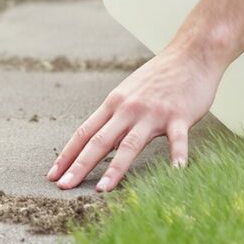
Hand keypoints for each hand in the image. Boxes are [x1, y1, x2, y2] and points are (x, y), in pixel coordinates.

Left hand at [48, 49, 220, 191]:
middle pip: (100, 141)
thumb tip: (105, 143)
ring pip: (130, 144)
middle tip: (63, 187)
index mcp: (114, 103)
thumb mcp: (130, 92)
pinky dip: (177, 157)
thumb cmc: (160, 76)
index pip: (84, 132)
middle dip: (80, 165)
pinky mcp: (179, 116)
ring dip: (115, 168)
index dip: (67, 155)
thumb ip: (116, 116)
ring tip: (103, 190)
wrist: (191, 53)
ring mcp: (153, 113)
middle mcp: (128, 109)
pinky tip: (175, 173)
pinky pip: (178, 141)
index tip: (53, 174)